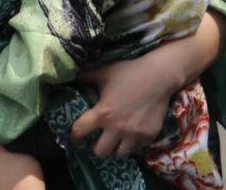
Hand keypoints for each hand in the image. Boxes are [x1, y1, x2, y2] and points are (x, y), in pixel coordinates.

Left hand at [68, 12, 225, 156]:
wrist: (159, 75)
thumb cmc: (129, 71)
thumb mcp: (103, 71)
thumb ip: (84, 76)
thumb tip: (66, 75)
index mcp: (103, 113)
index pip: (80, 132)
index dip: (73, 137)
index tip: (74, 139)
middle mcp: (117, 127)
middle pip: (100, 151)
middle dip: (94, 147)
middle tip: (95, 141)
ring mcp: (134, 134)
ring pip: (119, 154)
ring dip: (113, 149)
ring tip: (112, 141)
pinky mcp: (148, 135)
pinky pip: (136, 149)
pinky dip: (130, 145)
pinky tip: (129, 136)